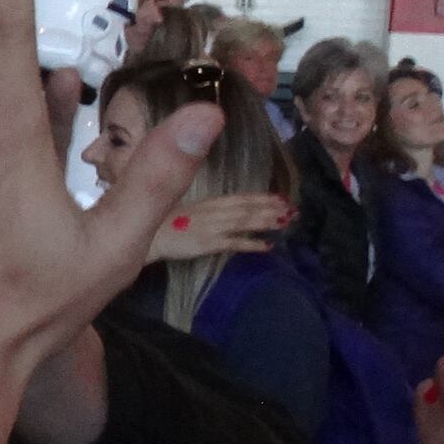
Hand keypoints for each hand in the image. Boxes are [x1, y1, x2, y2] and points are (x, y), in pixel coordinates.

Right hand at [158, 192, 289, 261]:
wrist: (150, 236)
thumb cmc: (165, 223)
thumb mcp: (191, 210)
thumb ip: (211, 209)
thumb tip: (229, 210)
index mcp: (210, 202)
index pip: (240, 198)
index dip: (261, 197)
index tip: (280, 197)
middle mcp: (214, 212)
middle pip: (247, 208)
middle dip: (271, 207)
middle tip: (293, 209)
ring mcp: (212, 227)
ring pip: (244, 221)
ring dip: (266, 221)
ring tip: (286, 221)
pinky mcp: (208, 244)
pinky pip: (234, 243)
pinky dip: (252, 244)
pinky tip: (268, 246)